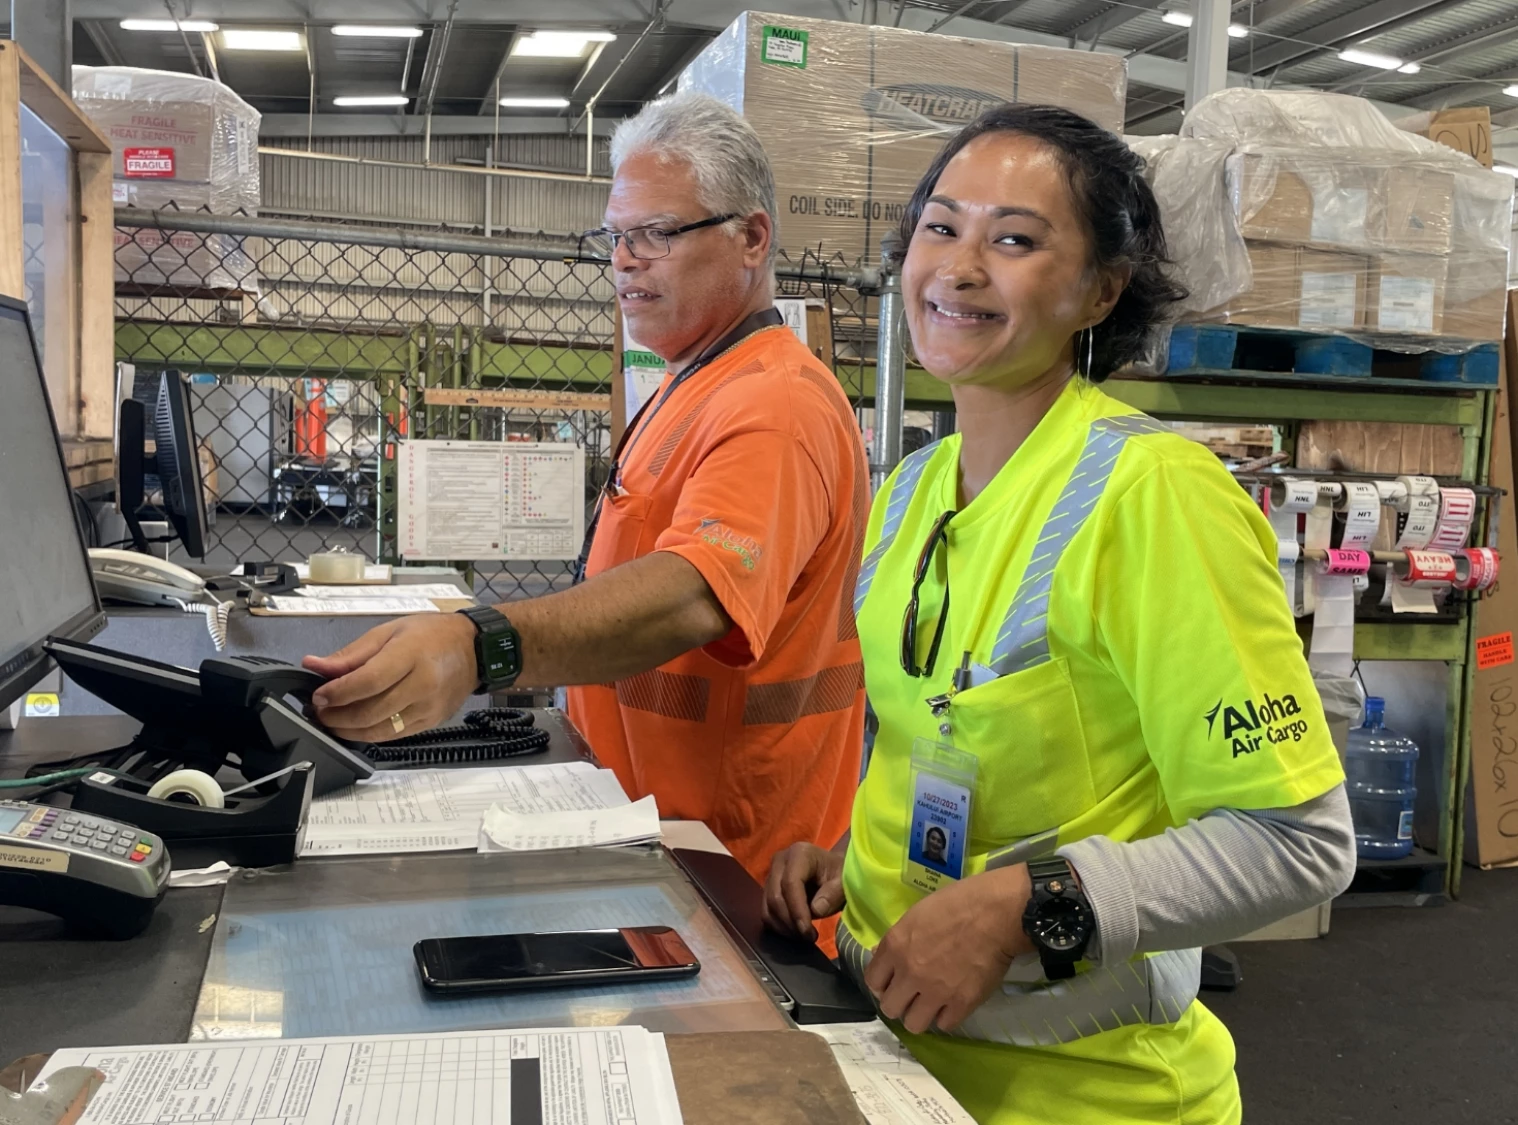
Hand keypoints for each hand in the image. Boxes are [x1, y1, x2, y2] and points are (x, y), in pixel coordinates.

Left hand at [303, 613, 477, 741]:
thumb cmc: (431, 635)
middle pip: (371, 711)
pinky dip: (369, 734)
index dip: (338, 693)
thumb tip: (314, 665)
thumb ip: (352, 654)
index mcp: (411, 654)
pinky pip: (394, 736)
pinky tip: (356, 726)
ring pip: (380, 730)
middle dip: (338, 716)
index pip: (368, 681)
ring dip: (349, 731)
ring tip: (332, 721)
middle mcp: (423, 685)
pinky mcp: (431, 723)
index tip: (318, 696)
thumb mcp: (389, 631)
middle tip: (320, 711)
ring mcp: (429, 708)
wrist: (476, 651)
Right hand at [763, 842, 845, 942]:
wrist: (832, 870)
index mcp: (799, 854)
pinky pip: (766, 912)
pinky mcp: (767, 889)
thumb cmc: (839, 875)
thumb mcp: (843, 883)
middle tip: (809, 937)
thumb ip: (832, 894)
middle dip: (791, 922)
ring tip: (804, 936)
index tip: (808, 932)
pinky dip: (778, 926)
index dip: (797, 910)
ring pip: (768, 907)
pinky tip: (795, 932)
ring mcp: (771, 874)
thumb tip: (815, 910)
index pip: (791, 883)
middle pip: (775, 896)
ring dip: (784, 927)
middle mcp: (780, 861)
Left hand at [865, 864, 1034, 1034]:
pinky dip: (948, 1016)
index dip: (882, 984)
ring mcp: (935, 991)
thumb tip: (882, 956)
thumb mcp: (918, 913)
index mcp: (896, 946)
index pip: (872, 981)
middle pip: (889, 1008)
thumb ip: (898, 939)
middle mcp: (910, 972)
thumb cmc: (958, 903)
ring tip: (932, 1004)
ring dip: (921, 1015)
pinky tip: (953, 1003)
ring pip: (913, 1024)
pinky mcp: (961, 1004)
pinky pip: (944, 1025)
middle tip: (913, 994)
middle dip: (900, 1002)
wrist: (997, 913)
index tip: (893, 982)